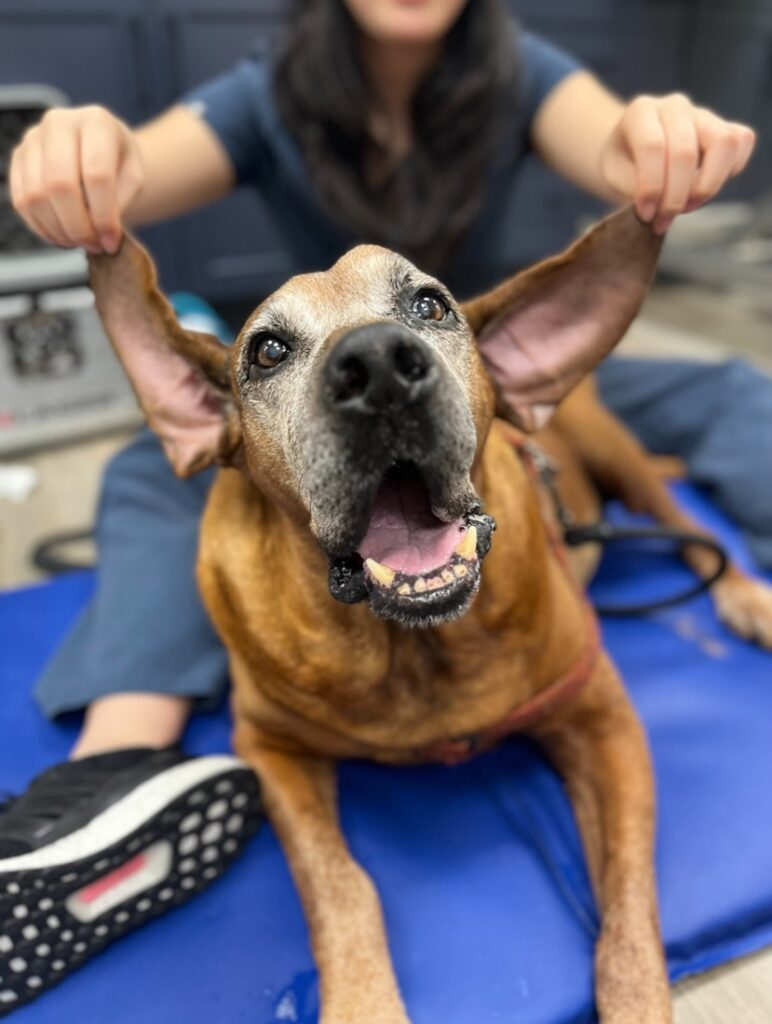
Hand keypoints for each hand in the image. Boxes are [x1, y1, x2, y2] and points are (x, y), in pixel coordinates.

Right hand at [9, 105, 144, 253]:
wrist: (99, 149)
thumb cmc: (120, 164)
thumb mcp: (134, 178)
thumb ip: (121, 203)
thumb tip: (104, 237)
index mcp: (97, 121)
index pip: (97, 174)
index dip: (103, 215)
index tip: (111, 241)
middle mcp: (59, 122)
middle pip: (60, 184)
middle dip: (78, 226)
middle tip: (93, 245)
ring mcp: (33, 138)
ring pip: (36, 195)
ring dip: (58, 229)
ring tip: (79, 242)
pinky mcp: (18, 157)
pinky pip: (21, 200)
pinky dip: (41, 227)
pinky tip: (61, 236)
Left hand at [599, 93, 755, 233]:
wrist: (631, 152)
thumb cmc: (623, 166)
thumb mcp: (615, 177)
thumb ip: (637, 189)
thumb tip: (664, 210)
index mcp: (641, 112)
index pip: (652, 146)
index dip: (652, 187)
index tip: (645, 214)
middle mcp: (674, 107)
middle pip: (685, 152)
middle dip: (675, 196)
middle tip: (663, 219)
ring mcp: (703, 114)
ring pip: (724, 142)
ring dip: (708, 184)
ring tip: (688, 205)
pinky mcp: (725, 126)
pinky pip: (741, 142)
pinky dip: (730, 170)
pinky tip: (706, 186)